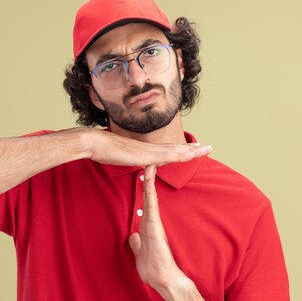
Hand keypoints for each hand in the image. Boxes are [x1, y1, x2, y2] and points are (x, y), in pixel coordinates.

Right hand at [86, 129, 211, 166]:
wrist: (93, 142)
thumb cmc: (101, 149)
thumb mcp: (118, 156)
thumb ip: (126, 157)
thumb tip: (128, 157)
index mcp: (143, 149)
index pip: (166, 149)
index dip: (180, 149)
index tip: (192, 148)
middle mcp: (148, 148)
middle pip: (175, 148)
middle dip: (192, 148)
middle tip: (208, 147)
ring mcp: (147, 150)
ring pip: (174, 151)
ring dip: (191, 151)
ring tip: (205, 149)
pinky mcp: (144, 155)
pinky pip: (165, 156)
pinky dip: (178, 155)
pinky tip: (188, 155)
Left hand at [128, 164, 188, 294]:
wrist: (166, 280)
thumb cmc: (155, 269)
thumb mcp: (140, 254)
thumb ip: (137, 244)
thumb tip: (133, 237)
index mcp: (148, 227)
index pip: (144, 204)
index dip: (142, 190)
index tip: (141, 176)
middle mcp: (152, 222)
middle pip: (148, 196)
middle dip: (148, 179)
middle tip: (148, 159)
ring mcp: (155, 223)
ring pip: (150, 198)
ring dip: (149, 181)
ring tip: (149, 163)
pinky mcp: (155, 227)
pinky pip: (151, 206)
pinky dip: (149, 192)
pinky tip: (147, 181)